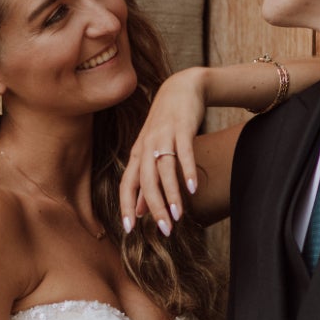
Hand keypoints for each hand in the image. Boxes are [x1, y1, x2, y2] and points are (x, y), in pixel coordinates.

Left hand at [119, 68, 206, 235]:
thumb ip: (146, 182)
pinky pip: (184, 152)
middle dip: (154, 208)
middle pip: (146, 181)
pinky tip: (193, 188)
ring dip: (171, 194)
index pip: (126, 184)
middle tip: (165, 230)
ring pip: (164, 170)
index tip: (129, 230)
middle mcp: (146, 146)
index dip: (125, 206)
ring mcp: (164, 136)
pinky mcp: (181, 128)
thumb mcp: (151, 152)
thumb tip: (138, 211)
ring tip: (178, 215)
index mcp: (138, 155)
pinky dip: (187, 171)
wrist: (181, 88)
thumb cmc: (166, 125)